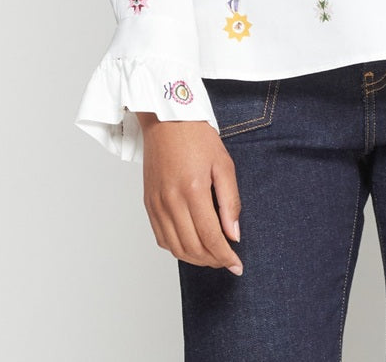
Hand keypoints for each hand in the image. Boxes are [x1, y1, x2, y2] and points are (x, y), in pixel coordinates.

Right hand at [136, 113, 242, 273]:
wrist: (166, 119)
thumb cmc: (197, 136)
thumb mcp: (224, 163)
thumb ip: (230, 201)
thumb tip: (234, 234)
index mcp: (193, 189)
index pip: (210, 237)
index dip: (225, 256)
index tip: (237, 265)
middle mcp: (171, 201)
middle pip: (192, 247)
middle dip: (212, 260)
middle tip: (227, 261)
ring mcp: (157, 204)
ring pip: (175, 248)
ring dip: (195, 259)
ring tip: (211, 256)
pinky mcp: (148, 203)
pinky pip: (161, 238)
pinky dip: (177, 249)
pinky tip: (190, 245)